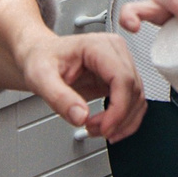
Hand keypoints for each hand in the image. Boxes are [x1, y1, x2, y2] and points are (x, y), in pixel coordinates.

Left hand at [16, 29, 146, 143]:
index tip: (104, 128)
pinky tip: (107, 127)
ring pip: (138, 99)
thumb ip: (59, 97)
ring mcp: (120, 65)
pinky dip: (124, 120)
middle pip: (133, 90)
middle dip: (118, 118)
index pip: (123, 79)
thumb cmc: (41, 58)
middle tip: (94, 130)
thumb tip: (81, 116)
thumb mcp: (40, 77)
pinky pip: (132, 102)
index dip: (118, 109)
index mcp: (99, 46)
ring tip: (96, 129)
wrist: (39, 55)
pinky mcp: (119, 79)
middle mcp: (115, 53)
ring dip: (122, 122)